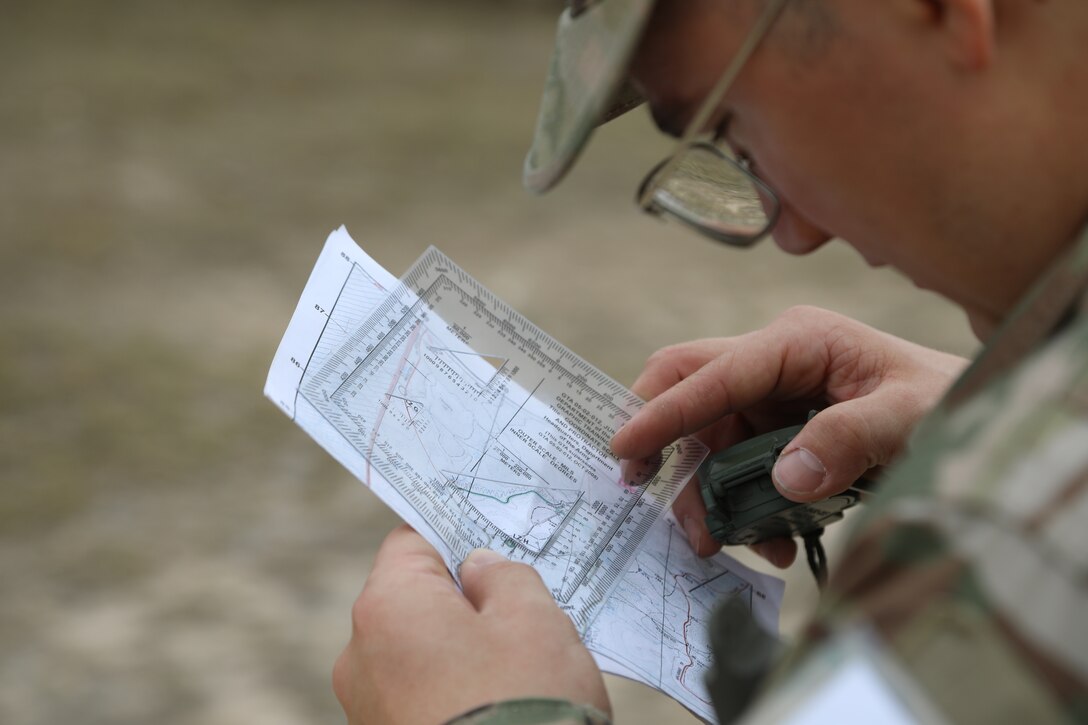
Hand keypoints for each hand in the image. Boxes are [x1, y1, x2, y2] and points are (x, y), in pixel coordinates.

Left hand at [333, 525, 609, 724]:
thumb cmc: (522, 707)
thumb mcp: (534, 621)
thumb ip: (505, 577)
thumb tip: (480, 569)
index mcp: (388, 607)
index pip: (411, 542)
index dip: (455, 536)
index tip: (491, 543)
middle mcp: (360, 656)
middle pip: (414, 601)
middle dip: (464, 602)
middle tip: (520, 612)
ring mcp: (367, 709)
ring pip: (418, 654)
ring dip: (461, 653)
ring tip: (517, 671)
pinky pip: (419, 697)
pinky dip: (454, 693)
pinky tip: (498, 705)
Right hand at [611, 306, 965, 566]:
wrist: (974, 413)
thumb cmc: (947, 399)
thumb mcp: (909, 416)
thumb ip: (848, 439)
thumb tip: (784, 478)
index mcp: (799, 341)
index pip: (713, 372)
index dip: (664, 410)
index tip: (624, 449)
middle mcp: (774, 362)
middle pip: (690, 387)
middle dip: (661, 435)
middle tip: (638, 485)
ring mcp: (773, 395)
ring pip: (708, 436)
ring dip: (705, 490)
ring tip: (717, 541)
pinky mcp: (778, 428)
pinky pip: (737, 464)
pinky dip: (740, 505)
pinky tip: (767, 539)